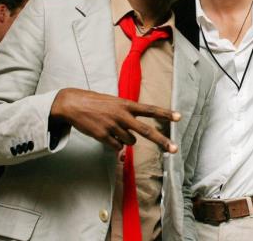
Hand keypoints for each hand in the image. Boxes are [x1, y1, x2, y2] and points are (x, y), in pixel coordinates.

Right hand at [50, 88, 180, 150]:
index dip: (165, 113)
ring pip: (130, 142)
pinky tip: (105, 135)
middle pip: (146, 131)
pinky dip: (114, 145)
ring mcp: (113, 126)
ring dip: (125, 140)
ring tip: (113, 129)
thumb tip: (135, 135)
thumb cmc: (96, 103)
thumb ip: (128, 114)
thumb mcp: (115, 102)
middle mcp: (122, 115)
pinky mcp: (102, 136)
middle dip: (162, 141)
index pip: (150, 109)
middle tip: (174, 149)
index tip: (179, 117)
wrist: (72, 104)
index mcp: (126, 104)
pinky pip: (116, 147)